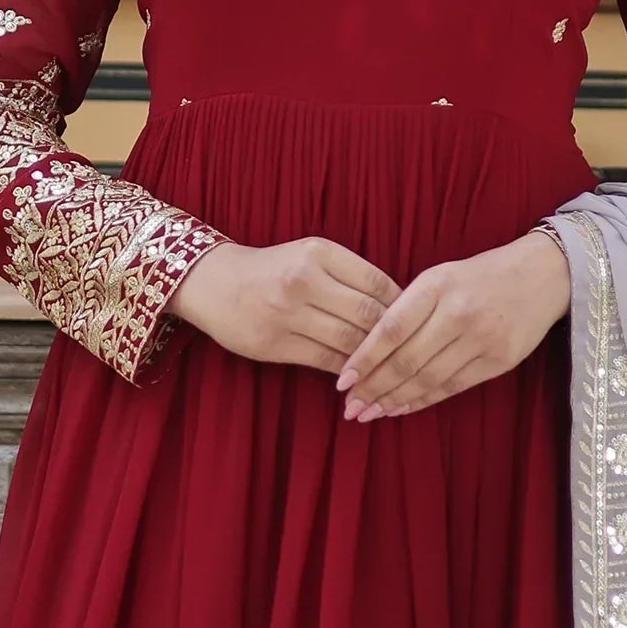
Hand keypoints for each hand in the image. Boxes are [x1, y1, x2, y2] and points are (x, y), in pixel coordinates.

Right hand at [171, 235, 400, 371]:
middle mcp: (304, 280)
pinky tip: (359, 375)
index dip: (401, 306)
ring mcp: (286, 313)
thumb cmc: (272, 269)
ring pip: (349, 342)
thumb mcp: (310, 255)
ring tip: (388, 366)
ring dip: (373, 359)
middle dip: (392, 337)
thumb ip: (349, 275)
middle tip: (409, 350)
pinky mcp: (273, 343)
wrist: (213, 283)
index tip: (413, 320)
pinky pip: (325, 361)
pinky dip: (347, 371)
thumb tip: (397, 306)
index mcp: (319, 252)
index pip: (377, 283)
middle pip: (367, 315)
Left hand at [337, 232, 570, 421]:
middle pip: (407, 360)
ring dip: (395, 399)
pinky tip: (402, 408)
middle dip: (375, 388)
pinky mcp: (499, 360)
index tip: (342, 382)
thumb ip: (408, 309)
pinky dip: (424, 400)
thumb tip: (368, 352)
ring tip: (371, 412)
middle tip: (351, 408)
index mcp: (437, 286)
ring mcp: (482, 338)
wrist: (542, 275)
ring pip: (429, 379)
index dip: (364, 359)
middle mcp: (458, 312)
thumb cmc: (479, 277)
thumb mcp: (440, 277)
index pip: (391, 329)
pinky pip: (453, 387)